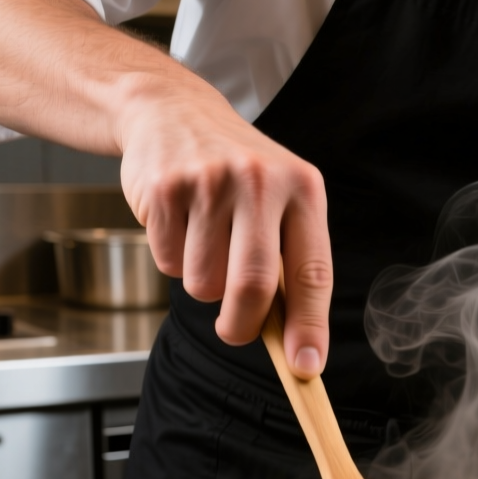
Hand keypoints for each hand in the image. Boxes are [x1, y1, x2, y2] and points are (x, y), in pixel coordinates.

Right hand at [0, 0, 332, 377]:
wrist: (172, 111)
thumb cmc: (238, 174)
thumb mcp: (279, 200)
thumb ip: (289, 262)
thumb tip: (294, 344)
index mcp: (304, 189)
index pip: (312, 272)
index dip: (310, 326)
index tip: (306, 367)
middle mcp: (260, 181)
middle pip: (253, 286)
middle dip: (243, 325)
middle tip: (236, 333)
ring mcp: (210, 182)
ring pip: (204, 282)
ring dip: (203, 285)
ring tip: (206, 244)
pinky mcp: (165, 189)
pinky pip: (169, 262)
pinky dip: (174, 260)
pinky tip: (180, 224)